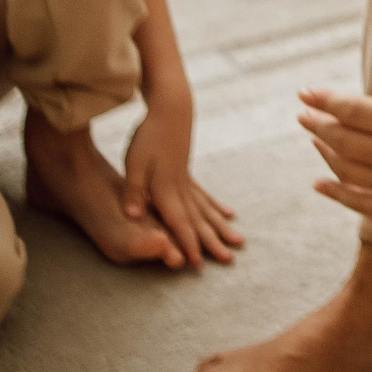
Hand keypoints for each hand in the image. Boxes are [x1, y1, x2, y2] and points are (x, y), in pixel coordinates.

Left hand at [120, 98, 242, 268]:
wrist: (171, 107)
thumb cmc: (149, 135)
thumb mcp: (134, 163)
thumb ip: (134, 190)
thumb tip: (133, 214)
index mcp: (166, 189)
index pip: (178, 222)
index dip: (186, 243)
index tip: (197, 263)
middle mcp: (181, 188)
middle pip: (198, 220)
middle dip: (211, 242)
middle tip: (228, 259)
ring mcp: (187, 180)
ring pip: (206, 209)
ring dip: (220, 227)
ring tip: (238, 241)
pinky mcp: (188, 171)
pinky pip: (205, 195)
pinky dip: (216, 206)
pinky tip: (228, 213)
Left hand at [298, 51, 371, 237]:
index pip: (356, 110)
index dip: (325, 100)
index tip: (305, 92)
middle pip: (344, 139)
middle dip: (318, 124)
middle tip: (303, 114)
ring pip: (347, 170)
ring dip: (325, 152)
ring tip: (315, 138)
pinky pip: (358, 203)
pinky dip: (335, 192)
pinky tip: (321, 183)